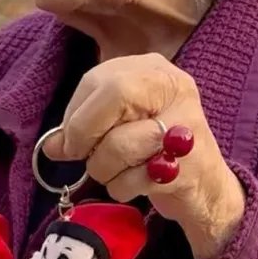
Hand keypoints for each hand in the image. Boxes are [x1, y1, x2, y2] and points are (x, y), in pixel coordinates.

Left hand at [44, 53, 245, 258]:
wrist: (206, 186)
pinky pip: (134, 179)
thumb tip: (52, 144)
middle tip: (82, 155)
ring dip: (103, 169)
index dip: (74, 114)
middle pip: (114, 95)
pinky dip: (122, 189)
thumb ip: (84, 125)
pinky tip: (135, 185)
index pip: (98, 79)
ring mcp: (186, 127)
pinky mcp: (188, 166)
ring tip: (114, 171)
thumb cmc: (152, 148)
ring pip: (120, 144)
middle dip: (84, 133)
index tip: (70, 139)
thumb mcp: (118, 124)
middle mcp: (174, 88)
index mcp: (152, 69)